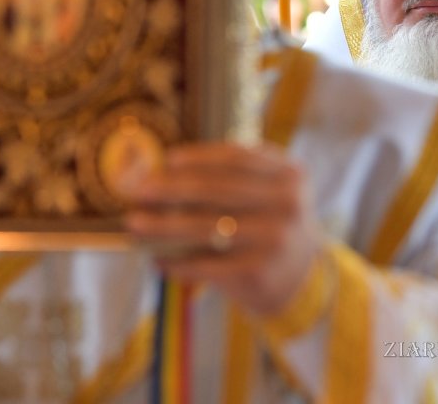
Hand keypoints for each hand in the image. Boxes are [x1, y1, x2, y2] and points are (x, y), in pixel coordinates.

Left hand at [121, 142, 321, 316]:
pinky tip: (156, 259)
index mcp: (289, 174)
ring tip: (135, 225)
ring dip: (162, 227)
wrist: (303, 279)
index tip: (166, 160)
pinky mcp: (259, 272)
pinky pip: (207, 264)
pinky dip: (177, 261)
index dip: (198, 157)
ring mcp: (274, 239)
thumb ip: (229, 176)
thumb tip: (161, 169)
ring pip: (205, 228)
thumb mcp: (268, 192)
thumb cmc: (270, 224)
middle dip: (170, 189)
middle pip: (215, 190)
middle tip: (137, 191)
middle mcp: (287, 203)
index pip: (236, 157)